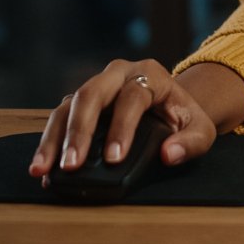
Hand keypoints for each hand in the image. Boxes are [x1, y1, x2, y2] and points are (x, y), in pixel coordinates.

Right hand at [30, 58, 218, 179]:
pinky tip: (43, 167)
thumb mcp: (200, 129)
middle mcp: (118, 74)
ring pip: (68, 105)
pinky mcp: (79, 103)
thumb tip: (169, 154)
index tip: (114, 159)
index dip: (122, 127)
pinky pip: (59, 118)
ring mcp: (96, 87)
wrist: (170, 106)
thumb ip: (191, 142)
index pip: (132, 97)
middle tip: (72, 165)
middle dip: (78, 131)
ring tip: (43, 169)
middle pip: (91, 95)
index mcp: (150, 74)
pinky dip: (49, 142)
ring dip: (54, 138)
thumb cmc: (183, 118)